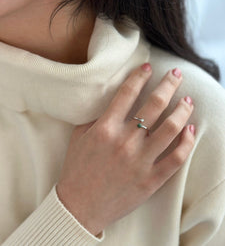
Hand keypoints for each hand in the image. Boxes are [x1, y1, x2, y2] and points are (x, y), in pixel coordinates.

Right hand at [56, 63, 194, 236]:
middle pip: (155, 105)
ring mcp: (140, 161)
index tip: (148, 67)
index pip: (127, 93)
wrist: (79, 206)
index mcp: (105, 129)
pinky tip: (190, 130)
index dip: (140, 76)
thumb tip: (116, 101)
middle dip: (169, 84)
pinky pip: (176, 158)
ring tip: (188, 101)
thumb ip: (98, 117)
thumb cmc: (78, 168)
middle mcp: (124, 142)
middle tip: (177, 74)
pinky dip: (187, 142)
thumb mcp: (80, 136)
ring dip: (183, 111)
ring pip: (171, 128)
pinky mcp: (151, 180)